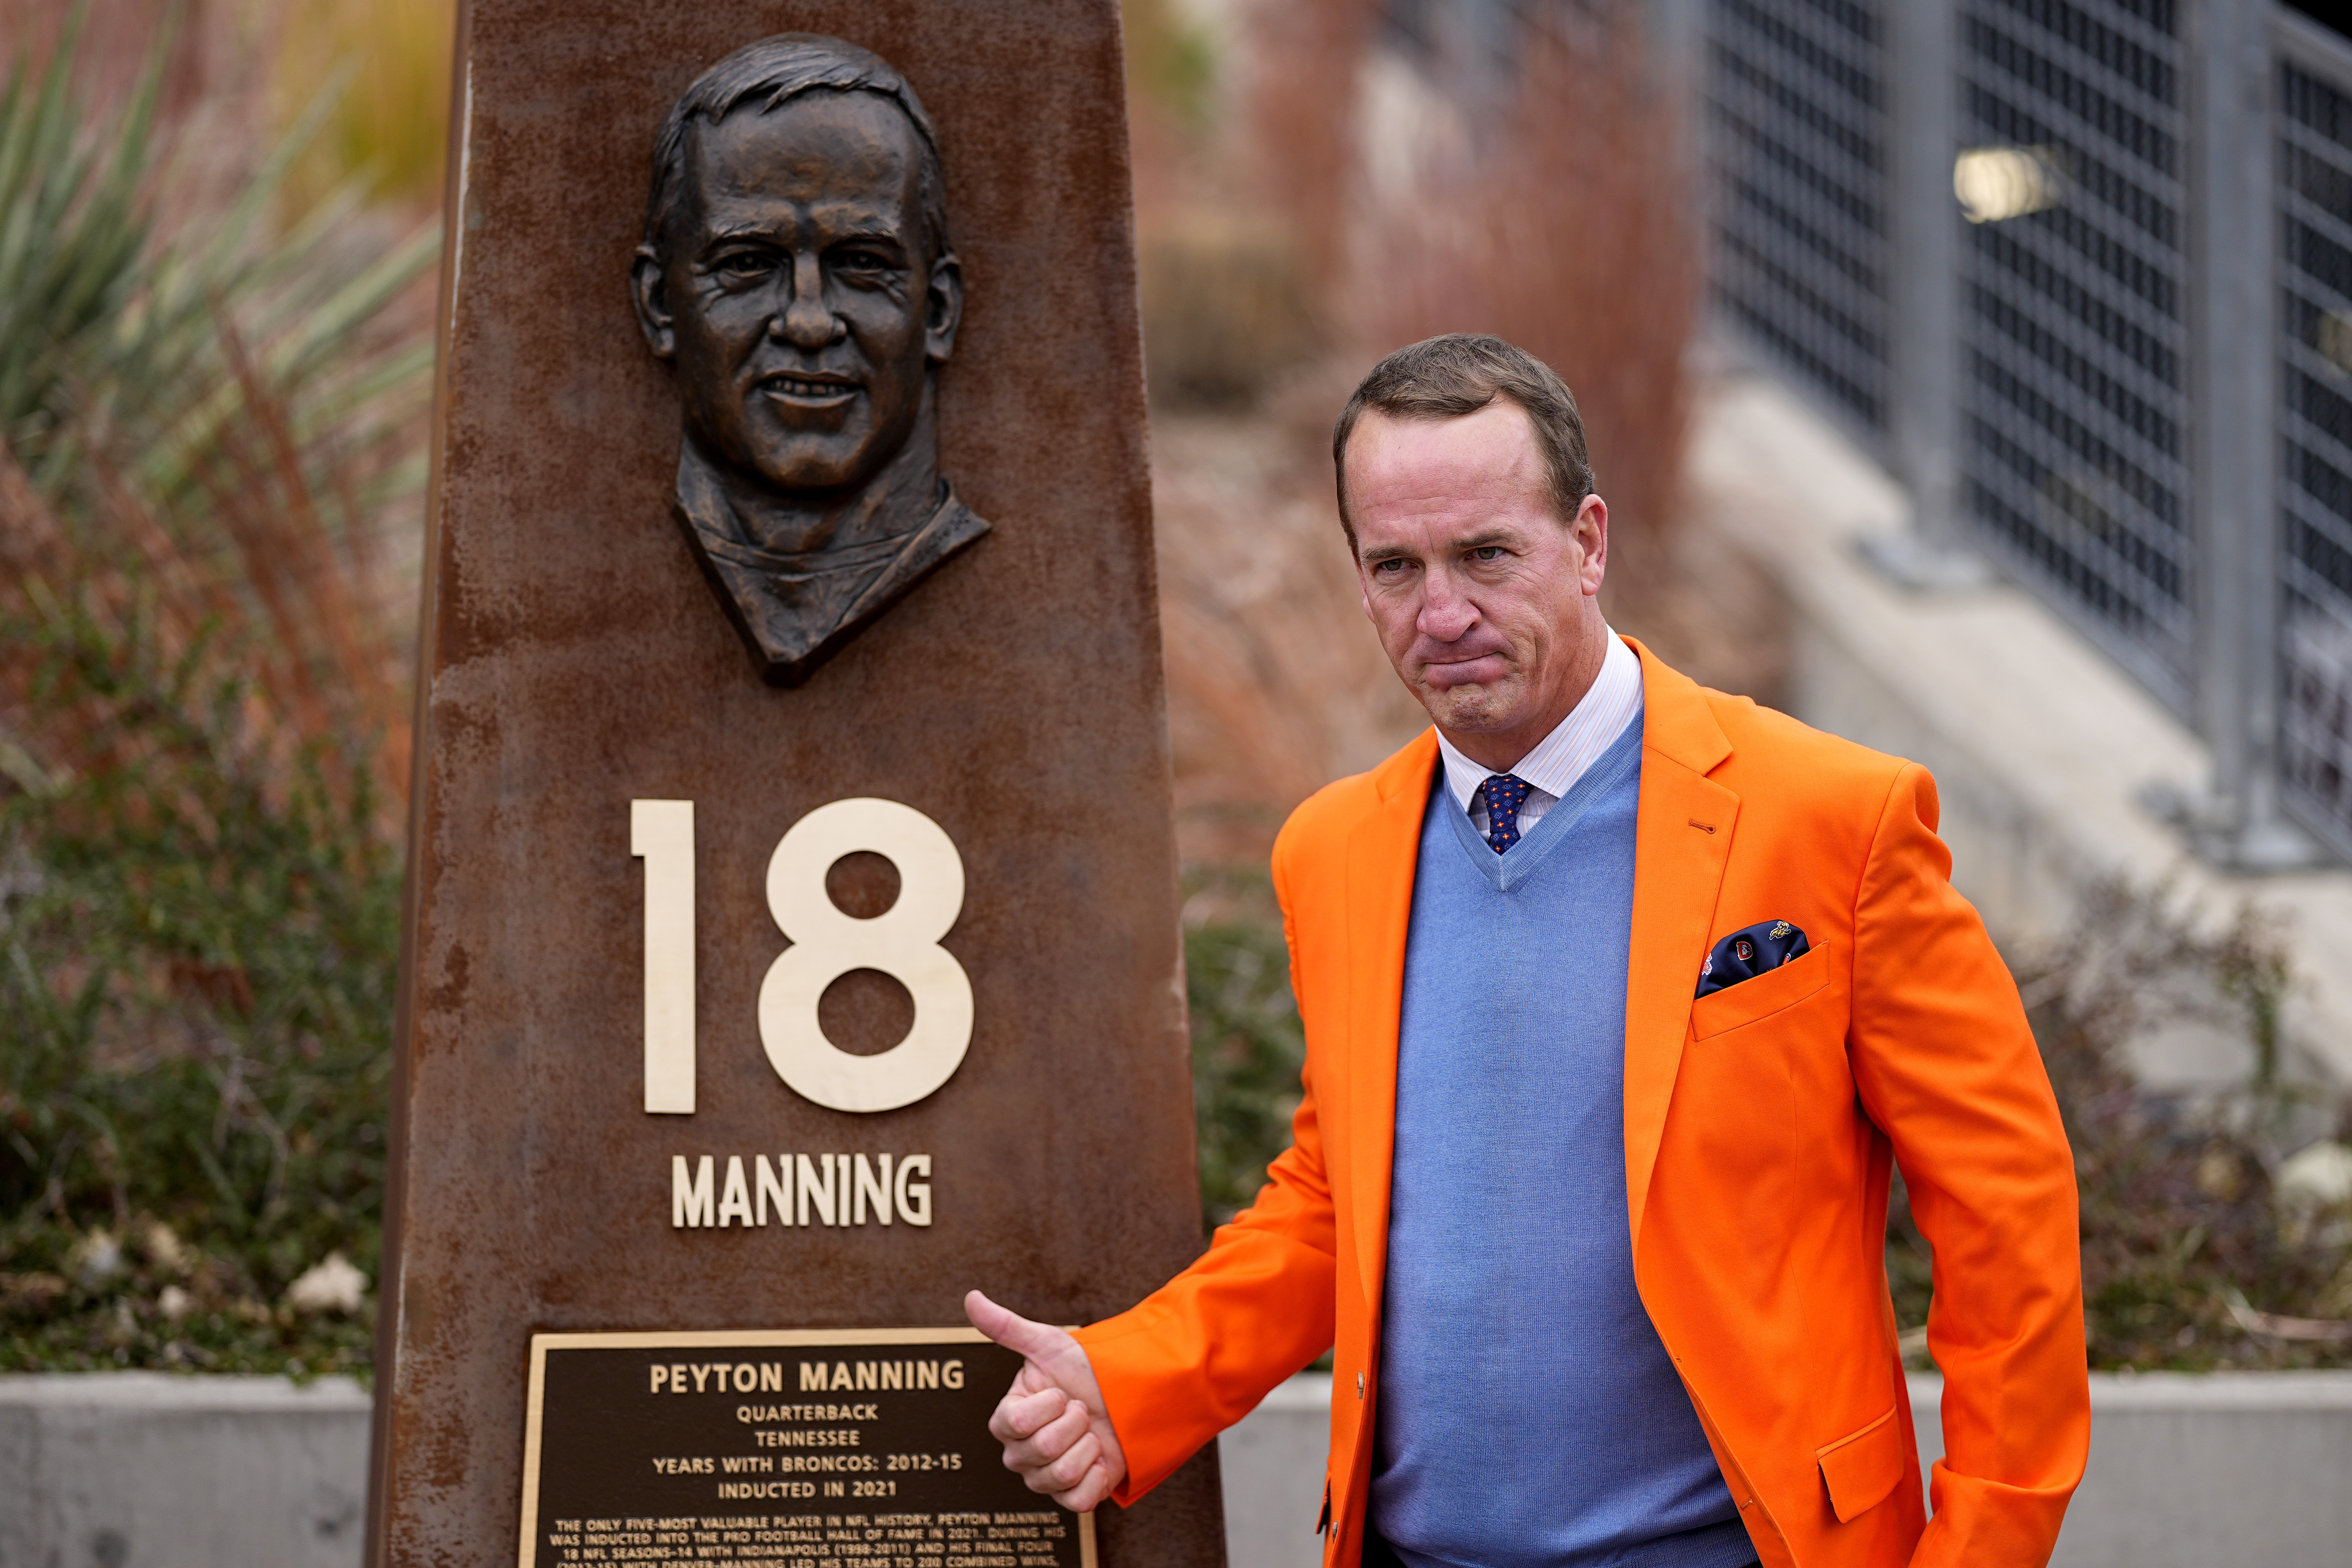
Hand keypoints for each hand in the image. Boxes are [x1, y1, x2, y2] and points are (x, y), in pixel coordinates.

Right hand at [964, 1289, 1127, 1511]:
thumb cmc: (1084, 1370)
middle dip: (1074, 1421)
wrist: (1127, 1397)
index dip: (1049, 1404)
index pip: (1018, 1423)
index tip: (1061, 1391)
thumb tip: (971, 1297)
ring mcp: (1044, 1479)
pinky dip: (1096, 1475)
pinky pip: (1078, 1500)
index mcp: (1008, 1420)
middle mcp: (1020, 1454)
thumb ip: (1006, 1326)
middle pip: (1043, 1448)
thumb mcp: (1048, 1344)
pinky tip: (1100, 1457)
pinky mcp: (1072, 1498)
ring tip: (1091, 1429)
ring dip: (1087, 1444)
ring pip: (1061, 1473)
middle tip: (1081, 1409)